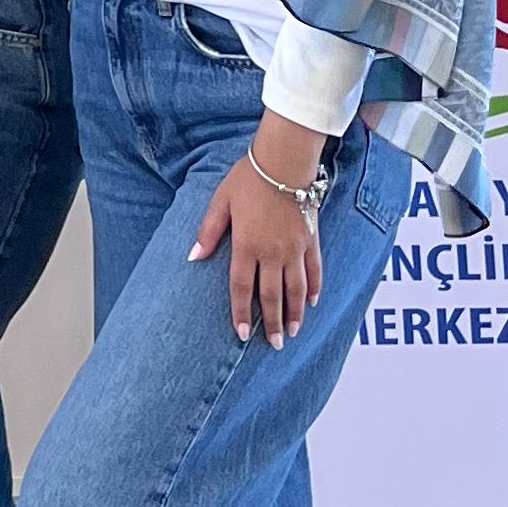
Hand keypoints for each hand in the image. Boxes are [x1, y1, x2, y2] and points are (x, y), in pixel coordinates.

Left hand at [193, 119, 325, 344]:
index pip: (242, 288)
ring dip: (295, 313)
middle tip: (275, 345)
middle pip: (272, 296)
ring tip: (293, 332)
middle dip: (273, 323)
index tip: (243, 334)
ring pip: (296, 289)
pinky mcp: (311, 240)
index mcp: (247, 245)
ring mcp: (295, 248)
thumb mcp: (220, 202)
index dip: (242, 313)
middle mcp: (272, 252)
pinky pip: (314, 271)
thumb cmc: (248, 179)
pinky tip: (311, 302)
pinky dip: (313, 288)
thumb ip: (208, 232)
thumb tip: (193, 257)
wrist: (284, 162)